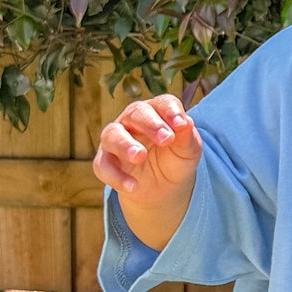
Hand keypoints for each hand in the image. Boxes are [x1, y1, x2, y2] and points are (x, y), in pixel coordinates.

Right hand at [93, 94, 201, 250]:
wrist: (165, 188)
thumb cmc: (176, 160)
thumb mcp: (188, 151)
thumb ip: (187, 137)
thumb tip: (187, 122)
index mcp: (156, 112)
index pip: (162, 103)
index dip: (171, 111)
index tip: (182, 125)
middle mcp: (132, 120)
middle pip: (136, 113)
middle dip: (151, 124)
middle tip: (166, 138)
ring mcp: (115, 140)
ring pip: (112, 135)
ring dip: (125, 145)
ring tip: (139, 156)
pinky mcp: (105, 162)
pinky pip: (104, 166)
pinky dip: (116, 176)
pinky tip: (133, 186)